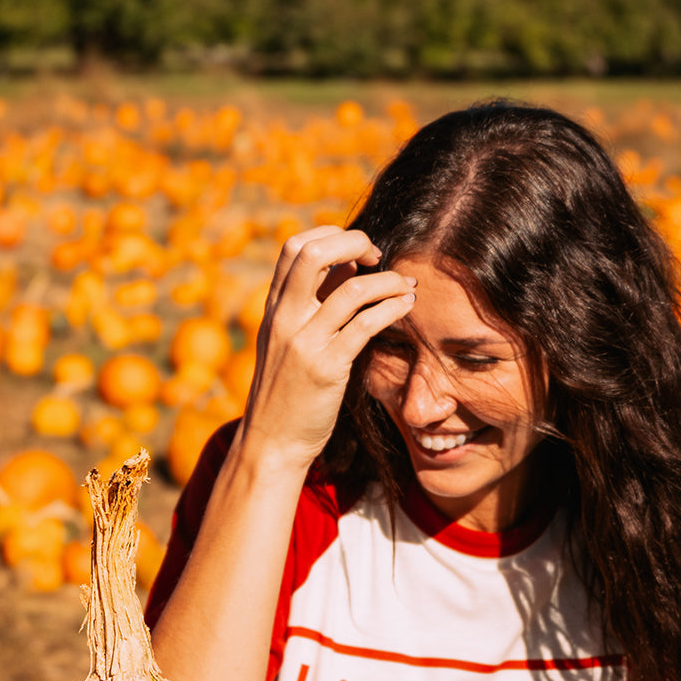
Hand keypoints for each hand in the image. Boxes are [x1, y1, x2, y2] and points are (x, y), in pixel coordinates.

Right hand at [241, 226, 416, 469]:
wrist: (272, 443)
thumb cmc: (288, 394)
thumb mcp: (289, 343)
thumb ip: (311, 306)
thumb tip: (348, 268)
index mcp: (274, 308)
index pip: (296, 246)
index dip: (332, 236)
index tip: (360, 252)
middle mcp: (285, 319)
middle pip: (314, 252)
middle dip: (354, 242)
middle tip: (380, 258)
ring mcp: (304, 343)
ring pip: (351, 289)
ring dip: (388, 281)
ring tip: (408, 285)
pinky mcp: (326, 369)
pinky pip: (365, 325)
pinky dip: (391, 308)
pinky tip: (405, 307)